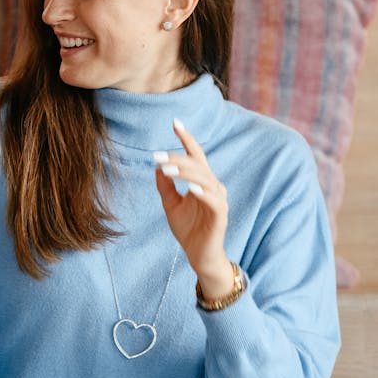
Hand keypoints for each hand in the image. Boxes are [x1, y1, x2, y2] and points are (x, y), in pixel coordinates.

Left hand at [154, 118, 233, 296]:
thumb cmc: (188, 230)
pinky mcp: (221, 216)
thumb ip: (165, 187)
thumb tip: (157, 167)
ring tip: (168, 170)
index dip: (186, 139)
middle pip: (198, 165)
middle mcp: (213, 187)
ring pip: (205, 179)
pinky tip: (191, 188)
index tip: (175, 122)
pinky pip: (214, 201)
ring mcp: (218, 200)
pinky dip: (203, 192)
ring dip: (187, 173)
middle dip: (178, 158)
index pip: (196, 156)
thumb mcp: (171, 205)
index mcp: (202, 181)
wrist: (199, 256)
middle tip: (158, 156)